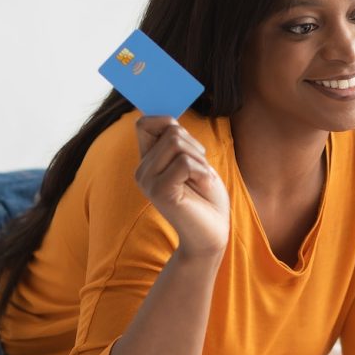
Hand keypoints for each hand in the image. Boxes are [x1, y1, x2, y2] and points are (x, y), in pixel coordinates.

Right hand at [134, 116, 229, 259]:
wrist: (211, 235)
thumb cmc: (206, 198)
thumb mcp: (193, 161)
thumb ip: (178, 142)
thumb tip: (169, 119)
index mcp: (148, 162)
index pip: (144, 123)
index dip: (167, 121)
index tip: (186, 141)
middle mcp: (142, 170)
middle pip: (171, 131)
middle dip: (196, 148)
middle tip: (199, 172)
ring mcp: (148, 181)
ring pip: (177, 143)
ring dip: (200, 160)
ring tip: (200, 181)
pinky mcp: (159, 192)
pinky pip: (184, 162)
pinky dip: (202, 172)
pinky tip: (202, 188)